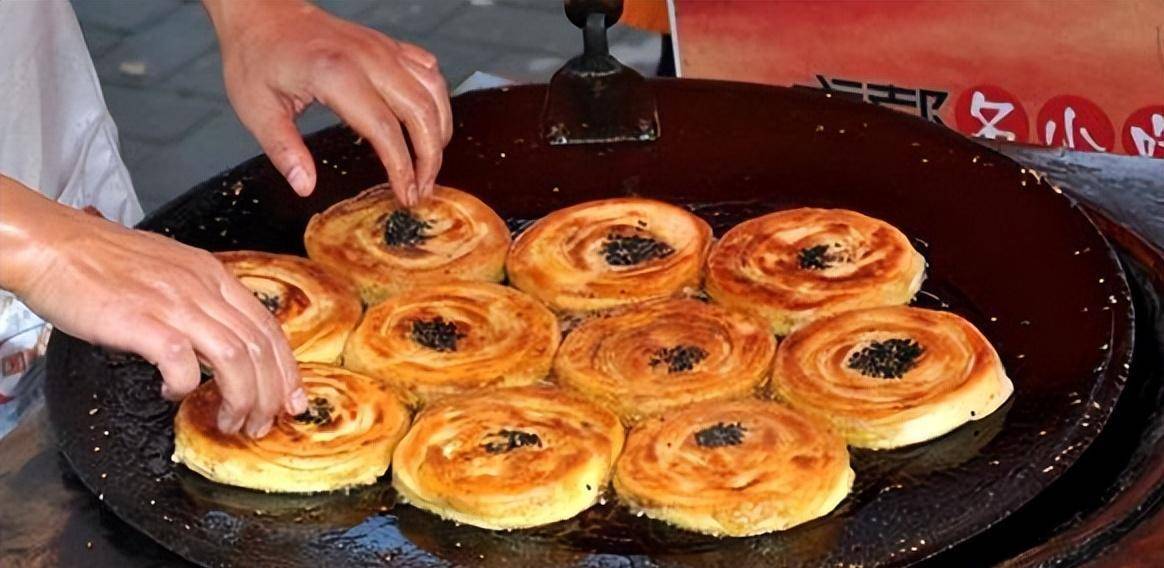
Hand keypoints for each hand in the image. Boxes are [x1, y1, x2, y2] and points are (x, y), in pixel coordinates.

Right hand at [0, 179, 305, 436]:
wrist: (54, 244)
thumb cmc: (102, 260)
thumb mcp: (172, 269)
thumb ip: (202, 299)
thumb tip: (222, 338)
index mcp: (213, 275)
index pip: (268, 327)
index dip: (287, 368)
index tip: (292, 399)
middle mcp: (203, 288)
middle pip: (260, 347)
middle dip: (271, 394)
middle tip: (264, 423)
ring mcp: (174, 304)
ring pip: (234, 358)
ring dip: (241, 398)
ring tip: (232, 422)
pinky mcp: (142, 322)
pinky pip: (182, 364)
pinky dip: (186, 386)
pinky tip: (172, 394)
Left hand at [204, 0, 452, 205]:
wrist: (262, 12)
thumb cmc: (258, 57)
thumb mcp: (257, 109)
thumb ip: (284, 150)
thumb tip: (305, 186)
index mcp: (336, 74)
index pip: (386, 129)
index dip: (402, 168)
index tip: (405, 195)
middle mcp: (368, 58)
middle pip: (421, 112)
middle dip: (430, 158)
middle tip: (423, 190)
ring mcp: (382, 49)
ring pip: (434, 91)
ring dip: (440, 131)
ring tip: (430, 164)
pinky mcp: (388, 45)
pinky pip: (429, 71)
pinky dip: (437, 100)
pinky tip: (429, 123)